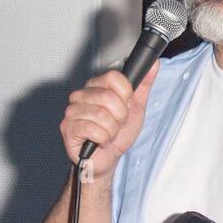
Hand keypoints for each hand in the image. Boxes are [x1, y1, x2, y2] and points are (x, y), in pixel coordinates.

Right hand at [59, 64, 159, 180]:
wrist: (108, 159)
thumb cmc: (119, 134)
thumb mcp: (136, 108)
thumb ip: (144, 85)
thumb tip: (154, 64)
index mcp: (96, 86)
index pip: (114, 77)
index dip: (126, 95)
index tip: (125, 107)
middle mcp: (81, 95)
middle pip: (109, 97)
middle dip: (120, 117)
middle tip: (116, 124)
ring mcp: (72, 111)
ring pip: (102, 116)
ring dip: (112, 131)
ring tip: (108, 134)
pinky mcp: (68, 127)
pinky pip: (93, 129)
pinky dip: (103, 139)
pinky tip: (99, 141)